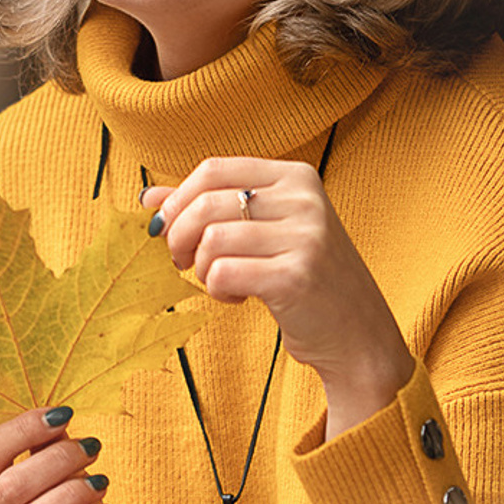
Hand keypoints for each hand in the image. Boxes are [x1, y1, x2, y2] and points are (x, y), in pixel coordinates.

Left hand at [146, 157, 412, 439]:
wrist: (357, 334)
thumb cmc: (302, 277)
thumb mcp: (262, 231)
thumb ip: (209, 207)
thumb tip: (146, 197)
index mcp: (296, 177)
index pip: (213, 169)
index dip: (178, 199)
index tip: (167, 228)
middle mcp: (305, 199)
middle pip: (206, 203)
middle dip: (179, 236)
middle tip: (183, 261)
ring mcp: (305, 237)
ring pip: (211, 240)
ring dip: (202, 268)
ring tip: (219, 281)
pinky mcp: (296, 277)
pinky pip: (223, 273)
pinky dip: (218, 290)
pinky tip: (237, 297)